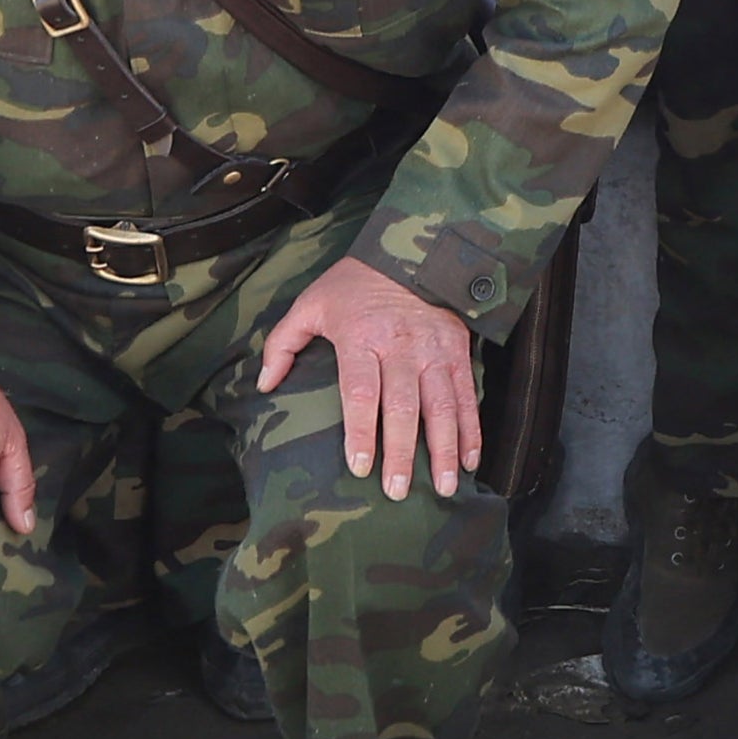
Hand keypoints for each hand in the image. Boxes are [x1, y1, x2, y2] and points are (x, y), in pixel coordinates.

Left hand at [255, 253, 482, 501]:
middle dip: (403, 452)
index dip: (361, 432)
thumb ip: (283, 343)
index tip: (360, 468)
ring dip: (445, 448)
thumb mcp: (311, 302)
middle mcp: (402, 347)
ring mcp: (434, 350)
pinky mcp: (458, 350)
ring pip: (442, 405)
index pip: (361, 392)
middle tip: (398, 491)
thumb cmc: (355, 282)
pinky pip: (467, 395)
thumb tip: (266, 385)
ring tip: (446, 487)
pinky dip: (471, 429)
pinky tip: (470, 460)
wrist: (413, 247)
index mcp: (362, 337)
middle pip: (403, 406)